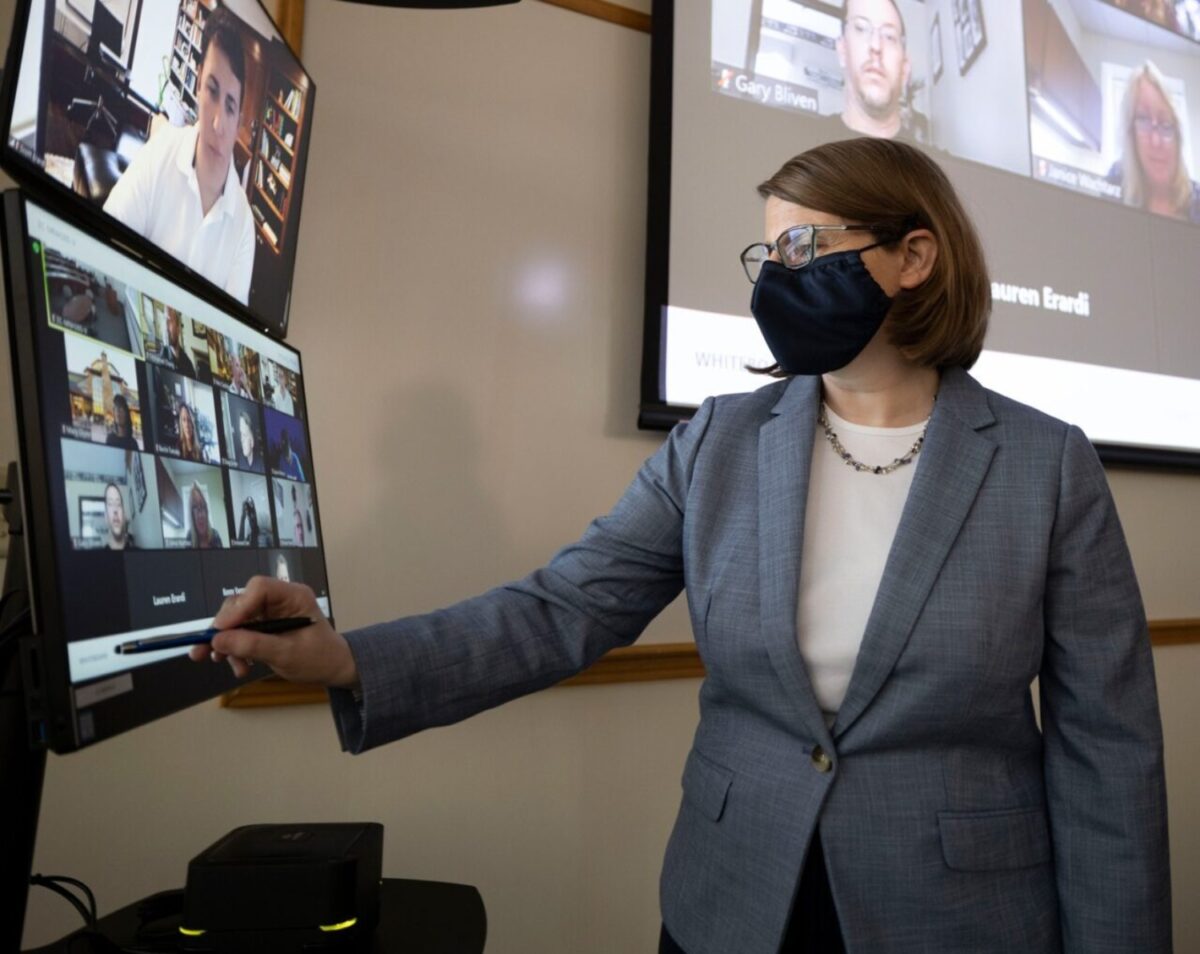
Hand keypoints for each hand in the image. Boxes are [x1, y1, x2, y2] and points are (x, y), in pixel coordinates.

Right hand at [188, 575, 358, 688]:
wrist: (332, 669)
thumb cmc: (319, 658)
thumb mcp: (286, 654)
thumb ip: (252, 645)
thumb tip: (217, 640)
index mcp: (293, 596)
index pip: (259, 588)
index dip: (237, 608)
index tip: (220, 631)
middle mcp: (279, 599)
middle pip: (241, 603)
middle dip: (226, 630)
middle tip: (213, 652)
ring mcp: (270, 612)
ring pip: (236, 620)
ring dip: (229, 644)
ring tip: (230, 665)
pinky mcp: (263, 626)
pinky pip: (240, 632)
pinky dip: (235, 649)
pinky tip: (239, 666)